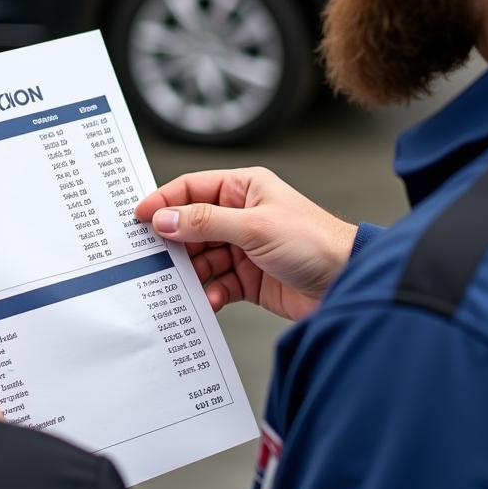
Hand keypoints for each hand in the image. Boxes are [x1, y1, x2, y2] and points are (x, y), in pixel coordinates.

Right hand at [135, 167, 356, 320]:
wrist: (348, 283)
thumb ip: (206, 222)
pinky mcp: (250, 278)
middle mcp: (242, 215)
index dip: (164, 201)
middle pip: (192, 225)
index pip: (193, 189)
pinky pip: (217, 282)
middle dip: (175, 243)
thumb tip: (166, 219)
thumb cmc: (315, 242)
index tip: (139, 217)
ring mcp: (245, 248)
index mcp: (245, 189)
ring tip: (183, 285)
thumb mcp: (254, 227)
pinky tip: (210, 299)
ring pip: (202, 257)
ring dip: (192, 273)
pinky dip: (210, 292)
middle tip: (153, 258)